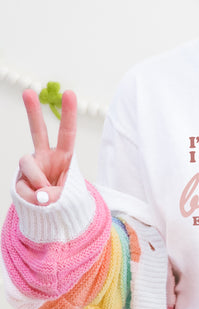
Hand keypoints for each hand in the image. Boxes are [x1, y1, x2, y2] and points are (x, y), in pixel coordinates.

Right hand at [16, 89, 76, 204]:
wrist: (52, 216)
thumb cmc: (65, 202)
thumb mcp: (68, 198)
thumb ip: (57, 195)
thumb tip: (40, 196)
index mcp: (65, 157)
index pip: (67, 133)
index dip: (68, 114)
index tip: (69, 93)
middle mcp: (46, 158)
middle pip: (38, 132)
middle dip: (33, 112)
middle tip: (29, 91)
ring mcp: (31, 168)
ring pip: (26, 162)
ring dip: (38, 180)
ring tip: (47, 197)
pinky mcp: (19, 181)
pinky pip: (23, 186)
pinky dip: (31, 198)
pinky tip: (37, 202)